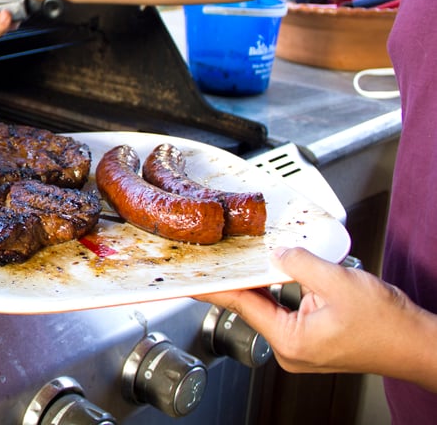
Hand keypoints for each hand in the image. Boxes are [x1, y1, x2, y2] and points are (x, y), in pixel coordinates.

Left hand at [196, 247, 436, 388]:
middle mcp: (290, 349)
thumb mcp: (337, 282)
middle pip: (251, 304)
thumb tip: (277, 252)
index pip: (239, 304)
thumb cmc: (388, 325)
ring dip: (263, 282)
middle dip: (240, 277)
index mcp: (290, 340)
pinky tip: (279, 272)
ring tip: (252, 258)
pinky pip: (285, 310)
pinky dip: (280, 290)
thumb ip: (299, 262)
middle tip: (219, 253)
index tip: (189, 278)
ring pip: (269, 306)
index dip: (213, 286)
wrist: (417, 343)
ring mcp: (300, 348)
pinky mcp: (311, 340)